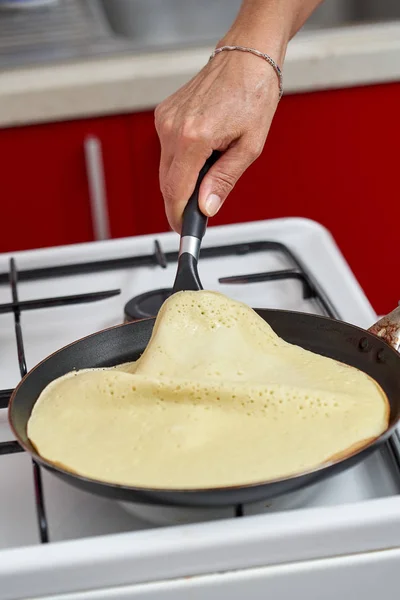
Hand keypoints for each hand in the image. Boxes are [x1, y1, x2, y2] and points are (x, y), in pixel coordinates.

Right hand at [155, 49, 281, 231]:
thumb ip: (223, 180)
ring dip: (182, 179)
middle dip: (180, 202)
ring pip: (165, 168)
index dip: (178, 216)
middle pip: (166, 183)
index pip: (176, 191)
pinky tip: (201, 150)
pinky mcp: (164, 114)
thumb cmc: (253, 94)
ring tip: (209, 170)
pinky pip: (167, 149)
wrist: (247, 58)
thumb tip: (207, 207)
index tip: (183, 230)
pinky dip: (180, 159)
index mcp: (194, 137)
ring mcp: (165, 119)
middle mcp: (173, 127)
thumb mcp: (249, 147)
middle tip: (198, 212)